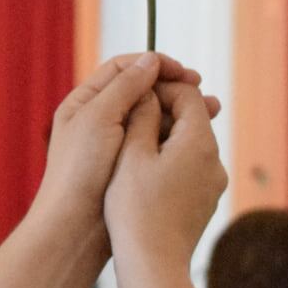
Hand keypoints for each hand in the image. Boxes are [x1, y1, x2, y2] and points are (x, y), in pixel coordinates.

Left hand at [39, 53, 216, 236]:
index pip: (123, 69)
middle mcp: (99, 119)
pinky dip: (177, 136)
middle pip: (141, 92)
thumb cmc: (80, 172)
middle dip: (174, 89)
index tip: (185, 73)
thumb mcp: (100, 119)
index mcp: (85, 102)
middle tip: (204, 92)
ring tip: (213, 111)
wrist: (73, 228)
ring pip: (153, 118)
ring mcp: (115, 145)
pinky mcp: (129, 168)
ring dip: (181, 112)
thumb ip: (126, 87)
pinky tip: (198, 138)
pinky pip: (157, 143)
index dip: (155, 66)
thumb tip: (150, 59)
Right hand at [103, 80, 226, 268]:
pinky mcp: (204, 203)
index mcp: (200, 142)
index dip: (160, 86)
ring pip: (189, 145)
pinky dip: (168, 162)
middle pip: (192, 119)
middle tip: (128, 115)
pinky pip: (189, 170)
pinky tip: (141, 173)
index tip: (134, 92)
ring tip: (130, 145)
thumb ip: (142, 115)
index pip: (188, 94)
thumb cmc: (136, 209)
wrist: (154, 266)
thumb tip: (149, 91)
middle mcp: (215, 160)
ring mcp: (213, 184)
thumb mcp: (131, 153)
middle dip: (161, 112)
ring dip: (163, 138)